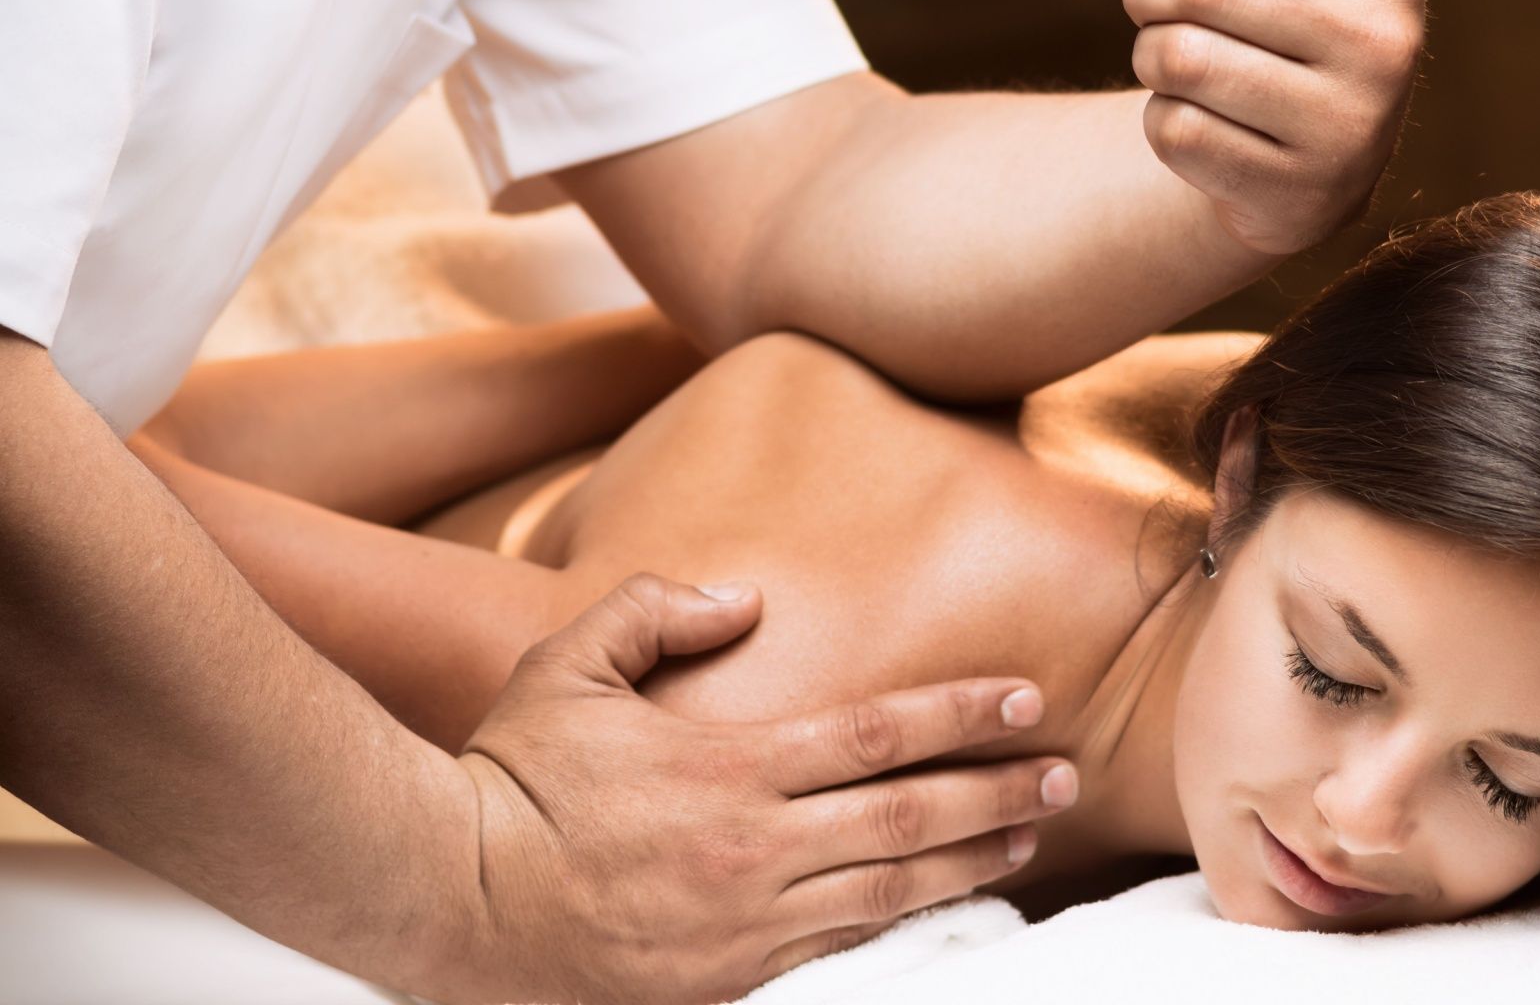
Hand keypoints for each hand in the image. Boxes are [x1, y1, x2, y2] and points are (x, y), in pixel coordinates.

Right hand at [437, 574, 1073, 1003]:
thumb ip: (659, 610)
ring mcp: (744, 925)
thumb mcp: (570, 662)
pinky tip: (942, 913)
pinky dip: (901, 931)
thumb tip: (746, 598)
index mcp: (728, 765)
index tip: (1025, 697)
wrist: (449, 898)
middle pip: (907, 816)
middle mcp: (753, 848)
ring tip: (1029, 838)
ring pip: (889, 892)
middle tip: (1064, 776)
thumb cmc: (511, 774)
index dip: (960, 712)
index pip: (876, 733)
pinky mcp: (726, 984)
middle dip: (997, 792)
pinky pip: (838, 955)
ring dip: (970, 862)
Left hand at [1115, 0, 1425, 255]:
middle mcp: (1388, 44)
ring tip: (1172, 58)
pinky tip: (1200, 120)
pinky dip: (1162, 122)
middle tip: (1144, 0)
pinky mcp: (1298, 196)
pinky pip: (1175, 134)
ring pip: (1181, 61)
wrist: (1313, 155)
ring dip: (1148, 55)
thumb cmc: (1297, 2)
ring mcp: (1349, 129)